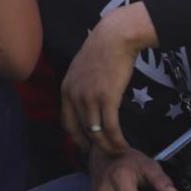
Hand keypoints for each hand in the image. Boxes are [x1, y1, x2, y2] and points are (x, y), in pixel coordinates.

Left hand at [61, 5, 151, 156]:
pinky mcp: (107, 98)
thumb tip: (87, 101)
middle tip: (104, 154)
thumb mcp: (82, 68)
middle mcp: (74, 96)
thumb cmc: (103, 49)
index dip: (77, 139)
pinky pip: (111, 128)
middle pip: (81, 131)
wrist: (115, 36)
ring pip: (96, 133)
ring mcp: (89, 98)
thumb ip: (81, 86)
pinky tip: (124, 145)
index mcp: (66, 89)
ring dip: (107, 147)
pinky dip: (117, 140)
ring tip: (117, 153)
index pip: (67, 123)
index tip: (87, 146)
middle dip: (93, 146)